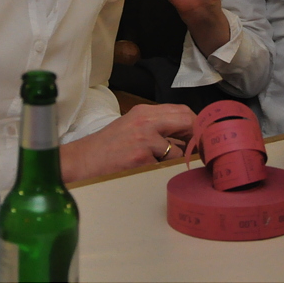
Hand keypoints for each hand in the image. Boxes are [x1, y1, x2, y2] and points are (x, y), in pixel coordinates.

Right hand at [59, 103, 195, 181]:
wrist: (82, 161)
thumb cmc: (107, 147)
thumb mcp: (131, 127)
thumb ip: (157, 127)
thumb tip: (187, 137)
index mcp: (144, 112)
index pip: (182, 111)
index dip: (196, 125)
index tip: (201, 137)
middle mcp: (146, 121)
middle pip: (186, 121)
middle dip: (196, 137)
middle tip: (198, 151)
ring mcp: (144, 139)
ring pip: (178, 149)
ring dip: (175, 160)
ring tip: (158, 165)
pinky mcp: (141, 158)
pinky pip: (165, 166)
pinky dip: (161, 171)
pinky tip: (146, 171)